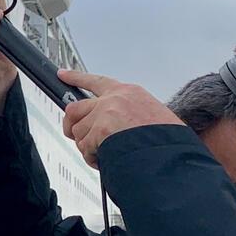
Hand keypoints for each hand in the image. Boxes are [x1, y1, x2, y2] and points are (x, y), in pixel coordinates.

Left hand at [58, 69, 183, 166]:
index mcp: (128, 92)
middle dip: (70, 124)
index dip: (76, 77)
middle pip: (75, 108)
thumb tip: (111, 126)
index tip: (63, 74)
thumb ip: (127, 113)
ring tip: (103, 154)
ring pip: (79, 130)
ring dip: (86, 146)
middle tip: (72, 135)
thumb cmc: (167, 139)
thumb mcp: (152, 114)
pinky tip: (104, 161)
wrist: (173, 153)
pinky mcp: (101, 130)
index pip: (96, 81)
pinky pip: (84, 147)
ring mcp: (106, 113)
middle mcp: (114, 99)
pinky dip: (91, 158)